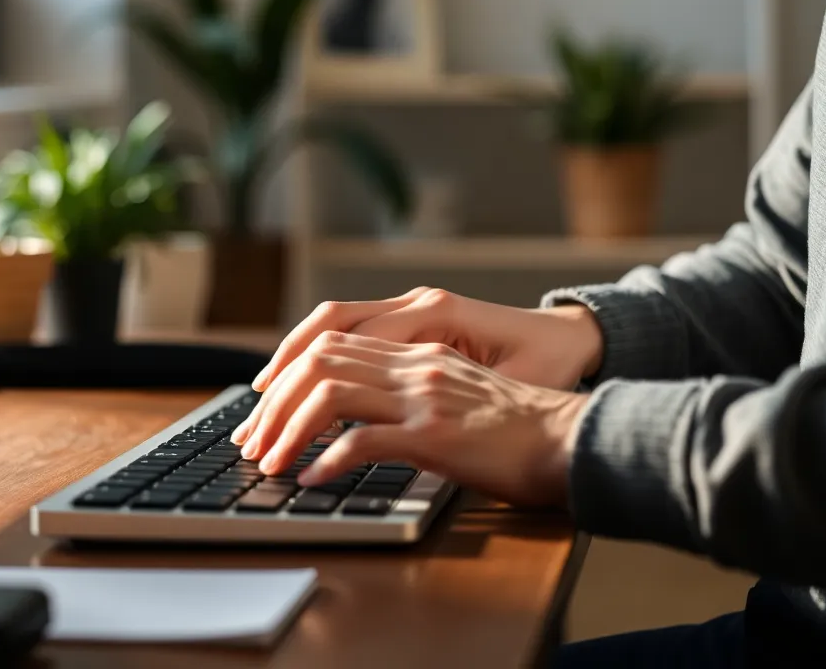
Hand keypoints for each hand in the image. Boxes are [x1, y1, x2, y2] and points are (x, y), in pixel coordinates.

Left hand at [240, 332, 589, 507]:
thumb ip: (412, 397)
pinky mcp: (437, 434)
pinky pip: (366, 439)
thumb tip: (360, 422)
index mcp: (417, 354)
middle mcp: (415, 366)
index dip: (287, 373)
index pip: (333, 345)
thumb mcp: (458, 398)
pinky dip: (330, 459)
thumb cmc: (520, 431)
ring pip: (331, 393)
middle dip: (273, 402)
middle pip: (319, 362)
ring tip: (271, 462)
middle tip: (252, 440)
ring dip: (288, 428)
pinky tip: (314, 478)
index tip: (263, 409)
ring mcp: (424, 397)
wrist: (573, 440)